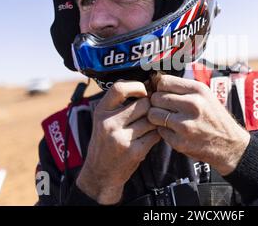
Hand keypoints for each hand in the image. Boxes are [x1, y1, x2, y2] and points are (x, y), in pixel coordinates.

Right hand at [76, 81, 160, 204]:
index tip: (143, 91)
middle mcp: (109, 123)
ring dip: (154, 122)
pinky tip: (149, 138)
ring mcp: (121, 138)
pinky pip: (155, 135)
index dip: (137, 86)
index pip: (119, 88)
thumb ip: (119, 103)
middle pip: (143, 104)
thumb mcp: (104, 119)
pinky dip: (156, 135)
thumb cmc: (106, 142)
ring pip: (151, 119)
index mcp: (101, 111)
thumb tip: (149, 85)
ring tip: (147, 128)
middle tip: (149, 114)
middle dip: (150, 107)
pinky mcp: (133, 152)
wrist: (100, 173)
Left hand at [148, 75, 249, 175]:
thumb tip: (156, 82)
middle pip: (156, 98)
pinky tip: (176, 131)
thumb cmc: (214, 117)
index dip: (159, 88)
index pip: (163, 82)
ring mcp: (185, 124)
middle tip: (166, 109)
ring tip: (169, 119)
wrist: (230, 144)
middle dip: (157, 103)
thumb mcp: (205, 95)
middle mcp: (192, 105)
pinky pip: (159, 131)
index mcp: (198, 90)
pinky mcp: (180, 142)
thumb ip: (183, 88)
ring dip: (157, 117)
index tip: (163, 93)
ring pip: (153, 114)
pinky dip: (165, 131)